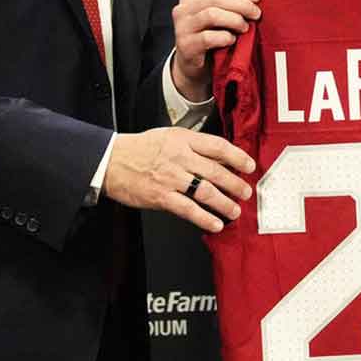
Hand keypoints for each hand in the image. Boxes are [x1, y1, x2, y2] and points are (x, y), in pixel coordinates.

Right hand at [102, 127, 254, 232]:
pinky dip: (204, 218)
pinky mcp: (161, 196)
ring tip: (235, 210)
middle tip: (246, 192)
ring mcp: (171, 178)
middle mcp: (179, 157)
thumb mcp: (170, 137)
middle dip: (235, 183)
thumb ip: (194, 146)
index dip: (237, 157)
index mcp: (183, 140)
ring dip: (224, 203)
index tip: (249, 166)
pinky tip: (215, 224)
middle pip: (216, 171)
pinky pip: (188, 209)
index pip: (218, 146)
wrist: (111, 161)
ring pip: (205, 191)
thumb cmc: (141, 149)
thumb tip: (221, 158)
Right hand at [171, 0, 260, 100]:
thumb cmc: (211, 34)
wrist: (194, 64)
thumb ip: (230, 0)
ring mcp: (182, 26)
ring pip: (212, 14)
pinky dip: (225, 37)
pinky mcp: (185, 45)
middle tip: (256, 14)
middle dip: (242, 4)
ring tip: (245, 27)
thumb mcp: (218, 13)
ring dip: (234, 20)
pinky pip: (208, 37)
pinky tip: (232, 40)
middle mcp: (183, 7)